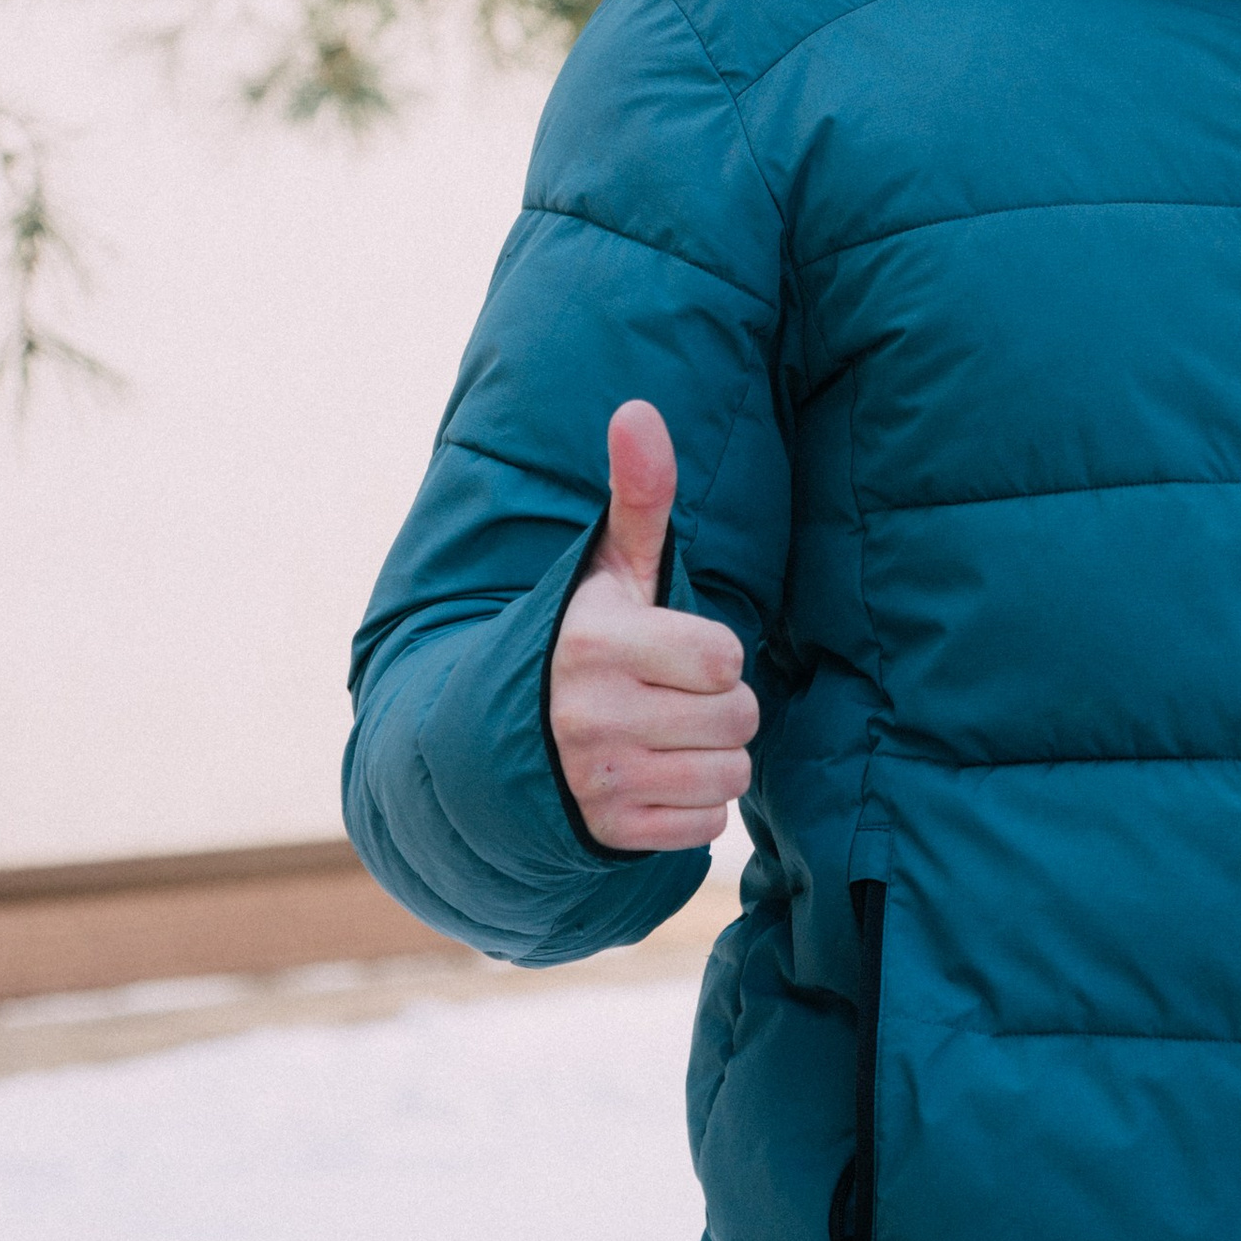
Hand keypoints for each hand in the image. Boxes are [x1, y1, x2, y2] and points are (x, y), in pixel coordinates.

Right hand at [548, 399, 757, 851]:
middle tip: (677, 695)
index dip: (714, 653)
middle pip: (738, 718)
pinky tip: (654, 779)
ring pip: (727, 776)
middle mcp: (591, 714)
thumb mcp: (610, 567)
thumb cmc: (584, 636)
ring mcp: (596, 779)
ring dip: (712, 759)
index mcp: (598, 642)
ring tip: (669, 735)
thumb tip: (638, 408)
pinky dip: (691, 809)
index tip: (677, 649)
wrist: (502, 736)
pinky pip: (702, 828)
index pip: (725, 656)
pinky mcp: (605, 832)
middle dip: (722, 707)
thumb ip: (639, 495)